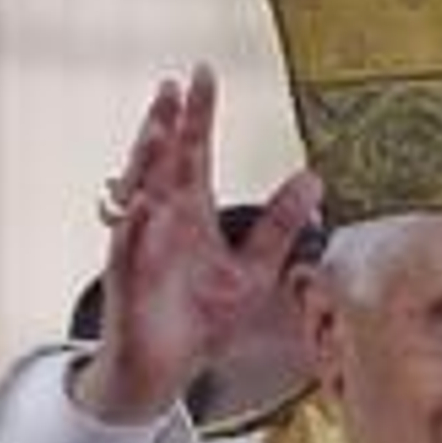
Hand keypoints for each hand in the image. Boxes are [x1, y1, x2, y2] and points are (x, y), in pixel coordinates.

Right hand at [75, 65, 322, 423]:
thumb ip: (279, 227)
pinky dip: (135, 227)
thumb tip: (314, 180)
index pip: (193, 154)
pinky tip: (146, 204)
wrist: (166, 368)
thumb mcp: (252, 270)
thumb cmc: (201, 318)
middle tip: (176, 84)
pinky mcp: (127, 279)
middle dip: (167, 122)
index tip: (204, 74)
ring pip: (140, 194)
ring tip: (161, 127)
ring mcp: (140, 246)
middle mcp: (161, 221)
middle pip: (163, 161)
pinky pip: (128, 248)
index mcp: (189, 214)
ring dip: (147, 160)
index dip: (198, 116)